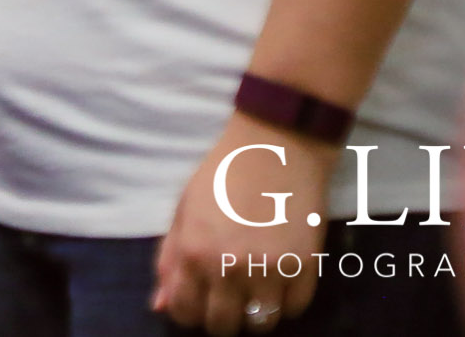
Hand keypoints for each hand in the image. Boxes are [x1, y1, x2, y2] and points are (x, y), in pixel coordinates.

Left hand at [153, 115, 333, 333]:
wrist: (275, 147)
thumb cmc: (222, 173)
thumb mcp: (183, 209)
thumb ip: (169, 259)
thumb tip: (160, 305)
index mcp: (193, 251)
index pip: (185, 312)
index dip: (189, 312)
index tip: (198, 301)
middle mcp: (228, 267)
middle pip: (223, 326)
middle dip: (221, 317)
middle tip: (227, 298)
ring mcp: (269, 269)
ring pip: (261, 325)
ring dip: (255, 314)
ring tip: (253, 291)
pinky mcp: (304, 266)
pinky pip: (295, 309)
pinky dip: (286, 302)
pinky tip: (279, 281)